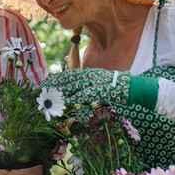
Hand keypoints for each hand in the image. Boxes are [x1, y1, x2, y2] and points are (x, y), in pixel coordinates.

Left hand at [42, 68, 156, 119]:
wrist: (134, 87)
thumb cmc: (116, 88)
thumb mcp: (99, 85)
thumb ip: (86, 89)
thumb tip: (73, 97)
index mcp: (89, 73)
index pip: (68, 75)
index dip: (55, 79)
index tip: (43, 84)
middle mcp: (90, 75)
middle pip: (67, 79)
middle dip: (53, 85)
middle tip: (40, 91)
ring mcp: (96, 82)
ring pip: (75, 86)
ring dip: (61, 92)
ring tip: (49, 97)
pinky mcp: (102, 90)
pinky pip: (87, 93)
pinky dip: (77, 97)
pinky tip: (68, 102)